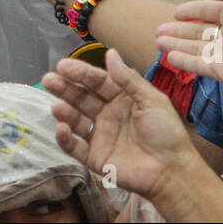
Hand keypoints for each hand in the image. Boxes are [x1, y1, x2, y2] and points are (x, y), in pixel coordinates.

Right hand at [42, 50, 192, 203]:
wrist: (172, 170)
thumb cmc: (167, 133)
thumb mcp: (152, 99)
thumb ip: (128, 78)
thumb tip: (110, 53)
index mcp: (122, 98)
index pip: (97, 81)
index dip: (80, 73)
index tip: (63, 65)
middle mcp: (108, 114)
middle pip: (82, 98)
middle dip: (65, 88)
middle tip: (50, 79)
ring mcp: (100, 136)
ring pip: (76, 120)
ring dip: (64, 111)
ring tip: (57, 106)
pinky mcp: (95, 157)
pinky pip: (75, 147)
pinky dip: (65, 138)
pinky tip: (62, 128)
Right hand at [155, 0, 222, 93]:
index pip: (208, 12)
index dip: (191, 11)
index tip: (175, 13)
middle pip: (198, 33)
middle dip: (178, 31)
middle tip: (158, 31)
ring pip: (195, 49)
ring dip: (176, 46)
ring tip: (158, 42)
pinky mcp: (221, 71)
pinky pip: (198, 65)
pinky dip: (183, 61)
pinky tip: (169, 56)